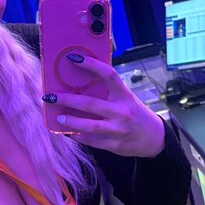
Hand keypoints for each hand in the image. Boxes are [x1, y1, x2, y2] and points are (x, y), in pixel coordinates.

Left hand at [46, 54, 164, 157]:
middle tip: (50, 96)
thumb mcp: (127, 99)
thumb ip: (108, 93)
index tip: (73, 59)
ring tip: (58, 117)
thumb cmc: (136, 114)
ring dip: (71, 121)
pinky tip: (68, 132)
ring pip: (90, 125)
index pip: (108, 75)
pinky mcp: (114, 145)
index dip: (91, 65)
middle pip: (91, 103)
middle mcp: (122, 112)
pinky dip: (78, 136)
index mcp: (124, 96)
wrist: (155, 139)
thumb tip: (80, 85)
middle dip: (67, 99)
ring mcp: (118, 130)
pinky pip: (92, 141)